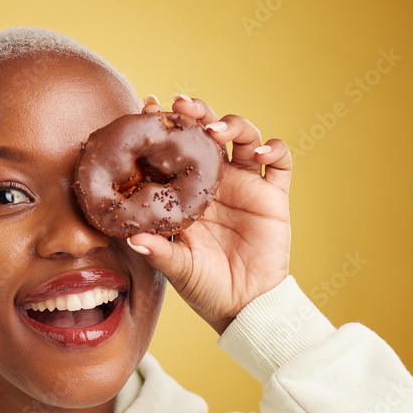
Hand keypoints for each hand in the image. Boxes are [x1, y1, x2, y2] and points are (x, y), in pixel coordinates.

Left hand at [128, 94, 291, 333]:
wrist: (244, 306)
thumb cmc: (205, 287)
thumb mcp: (177, 268)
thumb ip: (159, 251)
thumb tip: (131, 238)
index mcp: (188, 192)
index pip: (174, 150)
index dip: (164, 128)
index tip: (147, 109)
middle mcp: (216, 181)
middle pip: (209, 132)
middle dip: (197, 114)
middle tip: (182, 106)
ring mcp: (246, 185)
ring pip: (244, 137)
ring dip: (232, 124)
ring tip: (216, 131)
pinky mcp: (273, 196)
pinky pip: (281, 162)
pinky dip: (273, 149)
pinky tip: (259, 154)